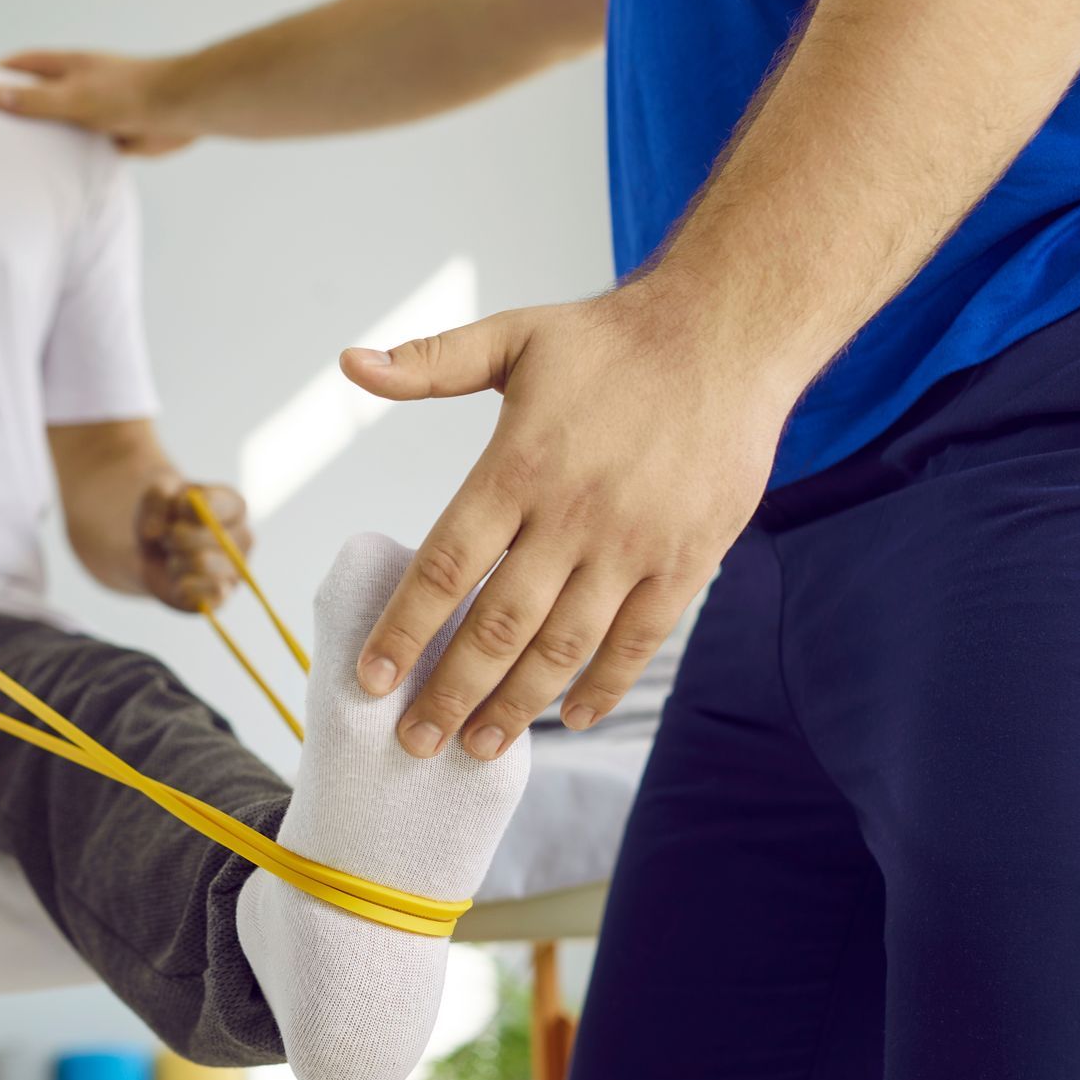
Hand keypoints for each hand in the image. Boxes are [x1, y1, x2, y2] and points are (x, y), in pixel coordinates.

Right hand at [0, 51, 197, 154]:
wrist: (178, 111)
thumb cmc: (129, 93)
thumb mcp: (74, 97)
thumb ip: (36, 100)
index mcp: (67, 68)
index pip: (23, 65)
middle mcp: (78, 87)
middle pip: (38, 97)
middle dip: (15, 110)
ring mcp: (93, 112)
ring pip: (58, 126)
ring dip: (41, 140)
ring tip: (8, 159)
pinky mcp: (109, 137)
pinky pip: (79, 149)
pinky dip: (66, 160)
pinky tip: (48, 177)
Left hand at [136, 480, 250, 610]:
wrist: (154, 553)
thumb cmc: (164, 518)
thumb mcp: (155, 494)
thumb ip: (157, 497)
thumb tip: (154, 532)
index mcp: (233, 506)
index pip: (218, 504)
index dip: (188, 508)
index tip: (176, 509)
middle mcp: (243, 537)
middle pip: (212, 535)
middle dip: (176, 536)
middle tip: (168, 538)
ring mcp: (236, 569)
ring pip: (203, 563)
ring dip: (175, 562)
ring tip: (173, 560)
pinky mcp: (223, 596)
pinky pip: (208, 595)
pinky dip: (182, 588)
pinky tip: (178, 582)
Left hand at [341, 287, 801, 758]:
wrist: (729, 332)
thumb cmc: (610, 341)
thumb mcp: (513, 336)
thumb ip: (429, 362)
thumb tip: (350, 364)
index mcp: (518, 467)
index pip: (446, 567)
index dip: (405, 630)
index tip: (371, 680)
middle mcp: (573, 515)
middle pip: (498, 626)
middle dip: (450, 692)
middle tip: (413, 741)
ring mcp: (634, 544)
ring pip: (565, 646)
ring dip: (517, 705)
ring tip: (476, 747)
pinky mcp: (687, 560)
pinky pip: (639, 639)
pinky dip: (604, 684)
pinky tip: (570, 717)